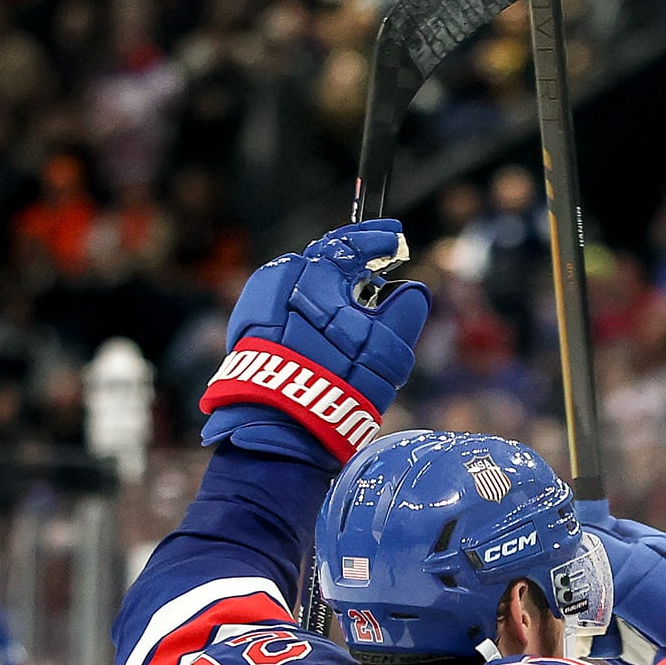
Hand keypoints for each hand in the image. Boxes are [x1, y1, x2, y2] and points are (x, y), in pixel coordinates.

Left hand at [199, 220, 430, 468]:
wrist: (279, 425)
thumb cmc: (338, 384)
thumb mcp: (385, 350)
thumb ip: (404, 314)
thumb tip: (414, 290)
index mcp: (314, 276)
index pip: (348, 244)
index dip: (376, 239)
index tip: (396, 239)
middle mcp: (281, 281)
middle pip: (322, 260)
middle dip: (352, 261)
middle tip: (379, 262)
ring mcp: (260, 304)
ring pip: (302, 282)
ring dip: (329, 284)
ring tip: (355, 297)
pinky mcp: (251, 330)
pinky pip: (286, 304)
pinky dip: (310, 304)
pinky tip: (326, 320)